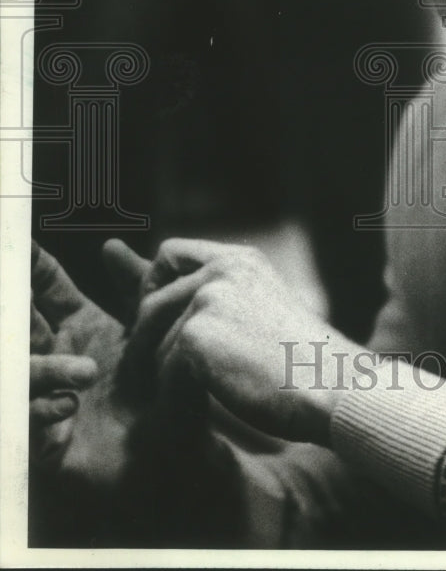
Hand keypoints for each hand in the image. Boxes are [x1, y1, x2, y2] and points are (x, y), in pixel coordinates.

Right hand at [30, 241, 147, 481]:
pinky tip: (71, 406)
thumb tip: (111, 245)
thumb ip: (138, 286)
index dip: (31, 267)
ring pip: (17, 372)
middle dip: (14, 313)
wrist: (179, 450)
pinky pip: (24, 418)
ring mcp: (44, 396)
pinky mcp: (42, 439)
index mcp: (78, 325)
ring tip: (88, 372)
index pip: (44, 289)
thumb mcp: (156, 331)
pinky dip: (42, 408)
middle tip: (22, 308)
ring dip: (45, 369)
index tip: (20, 246)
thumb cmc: (167, 386)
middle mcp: (54, 356)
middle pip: (17, 326)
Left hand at [119, 238, 359, 445]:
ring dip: (156, 373)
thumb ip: (218, 301)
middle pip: (150, 301)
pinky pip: (159, 370)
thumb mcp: (261, 313)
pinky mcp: (195, 334)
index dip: (152, 285)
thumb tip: (167, 308)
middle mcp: (221, 270)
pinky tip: (190, 410)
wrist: (333, 387)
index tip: (151, 320)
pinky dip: (170, 395)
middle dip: (141, 338)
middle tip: (146, 371)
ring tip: (174, 398)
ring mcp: (207, 298)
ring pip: (150, 340)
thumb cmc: (304, 364)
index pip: (171, 253)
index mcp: (241, 260)